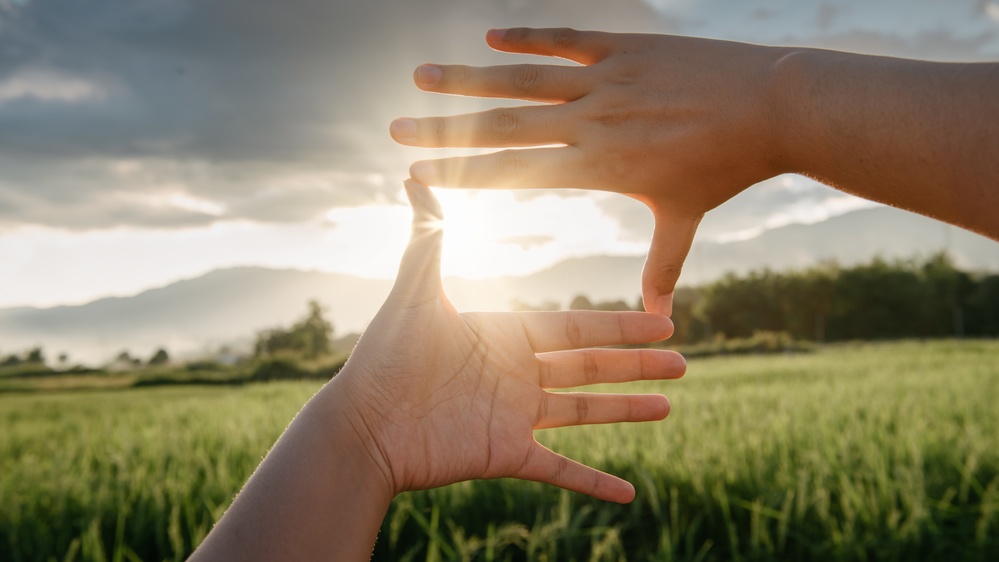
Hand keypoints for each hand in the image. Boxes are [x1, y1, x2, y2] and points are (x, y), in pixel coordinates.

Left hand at [328, 179, 685, 502]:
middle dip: (637, 363)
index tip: (660, 318)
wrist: (361, 426)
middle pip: (590, 366)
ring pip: (585, 413)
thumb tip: (414, 180)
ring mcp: (514, 417)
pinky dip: (594, 483)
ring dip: (627, 411)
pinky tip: (629, 495)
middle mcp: (516, 375)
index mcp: (504, 336)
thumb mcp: (414, 293)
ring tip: (669, 406)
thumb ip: (428, 238)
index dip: (620, 324)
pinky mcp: (506, 456)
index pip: (575, 326)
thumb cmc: (384, 357)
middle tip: (682, 361)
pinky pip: (561, 471)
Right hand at [390, 28, 787, 313]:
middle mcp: (591, 121)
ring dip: (468, 77)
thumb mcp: (685, 216)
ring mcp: (605, 79)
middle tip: (395, 125)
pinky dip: (526, 38)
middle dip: (444, 127)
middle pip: (502, 126)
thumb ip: (663, 264)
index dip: (462, 173)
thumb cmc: (726, 167)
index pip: (515, 171)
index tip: (417, 172)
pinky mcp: (624, 47)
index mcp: (597, 166)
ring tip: (421, 75)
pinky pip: (565, 39)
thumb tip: (659, 314)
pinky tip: (490, 37)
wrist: (771, 105)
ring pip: (523, 78)